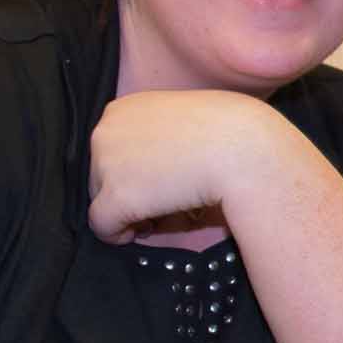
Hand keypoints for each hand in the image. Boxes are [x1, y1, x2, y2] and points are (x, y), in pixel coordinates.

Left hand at [87, 90, 283, 243]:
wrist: (241, 148)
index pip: (111, 148)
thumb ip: (159, 137)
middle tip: (162, 200)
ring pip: (101, 200)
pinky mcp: (116, 197)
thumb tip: (150, 173)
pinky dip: (120, 234)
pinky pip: (103, 226)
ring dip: (129, 210)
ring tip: (164, 211)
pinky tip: (148, 230)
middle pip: (101, 174)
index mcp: (121, 109)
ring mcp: (107, 164)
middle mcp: (105, 131)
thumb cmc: (227, 131)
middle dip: (129, 190)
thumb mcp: (181, 120)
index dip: (132, 169)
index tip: (156, 180)